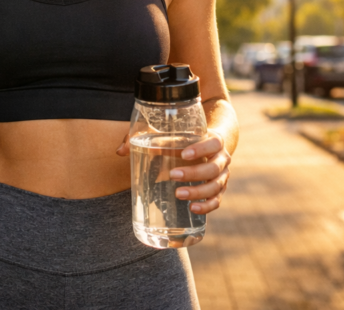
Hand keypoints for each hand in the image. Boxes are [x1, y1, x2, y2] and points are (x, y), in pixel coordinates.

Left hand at [114, 131, 230, 214]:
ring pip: (215, 186)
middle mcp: (222, 158)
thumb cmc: (187, 139)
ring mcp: (222, 175)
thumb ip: (147, 138)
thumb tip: (121, 151)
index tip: (183, 154)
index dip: (200, 149)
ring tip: (178, 194)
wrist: (210, 145)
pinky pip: (216, 200)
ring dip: (198, 192)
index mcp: (214, 140)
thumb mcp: (172, 133)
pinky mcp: (219, 189)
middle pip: (213, 168)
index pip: (213, 142)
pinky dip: (206, 206)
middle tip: (173, 176)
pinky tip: (192, 209)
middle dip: (193, 173)